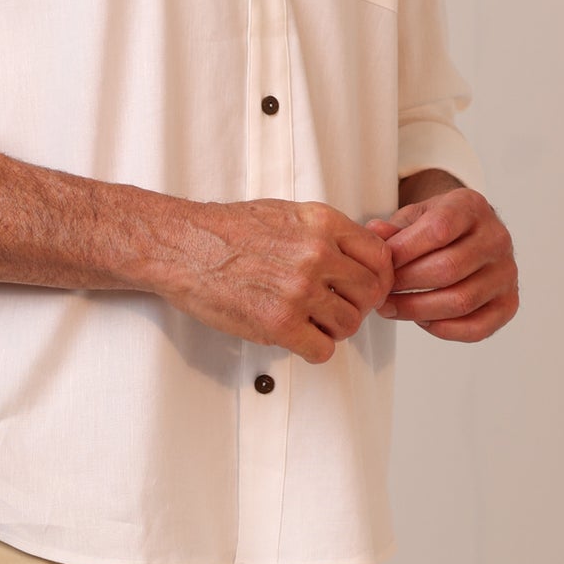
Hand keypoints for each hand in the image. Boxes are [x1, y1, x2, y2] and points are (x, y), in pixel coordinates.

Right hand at [154, 198, 391, 361]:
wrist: (184, 247)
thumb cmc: (227, 232)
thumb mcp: (287, 214)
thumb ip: (326, 233)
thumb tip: (357, 256)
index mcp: (322, 224)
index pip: (380, 257)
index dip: (378, 278)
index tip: (366, 288)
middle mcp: (317, 255)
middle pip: (369, 293)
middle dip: (356, 305)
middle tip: (336, 309)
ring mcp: (300, 290)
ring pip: (349, 325)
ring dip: (333, 329)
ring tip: (310, 322)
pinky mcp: (280, 323)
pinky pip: (322, 350)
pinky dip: (314, 349)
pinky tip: (297, 337)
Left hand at [367, 183, 517, 340]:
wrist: (470, 237)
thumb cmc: (437, 228)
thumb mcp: (413, 218)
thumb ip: (394, 229)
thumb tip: (374, 232)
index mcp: (471, 207)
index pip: (439, 230)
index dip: (404, 251)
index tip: (381, 265)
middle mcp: (497, 238)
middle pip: (448, 269)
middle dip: (406, 284)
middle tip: (381, 292)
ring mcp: (507, 273)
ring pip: (461, 301)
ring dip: (417, 310)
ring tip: (392, 308)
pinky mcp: (509, 303)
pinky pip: (476, 328)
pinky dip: (442, 330)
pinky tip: (421, 320)